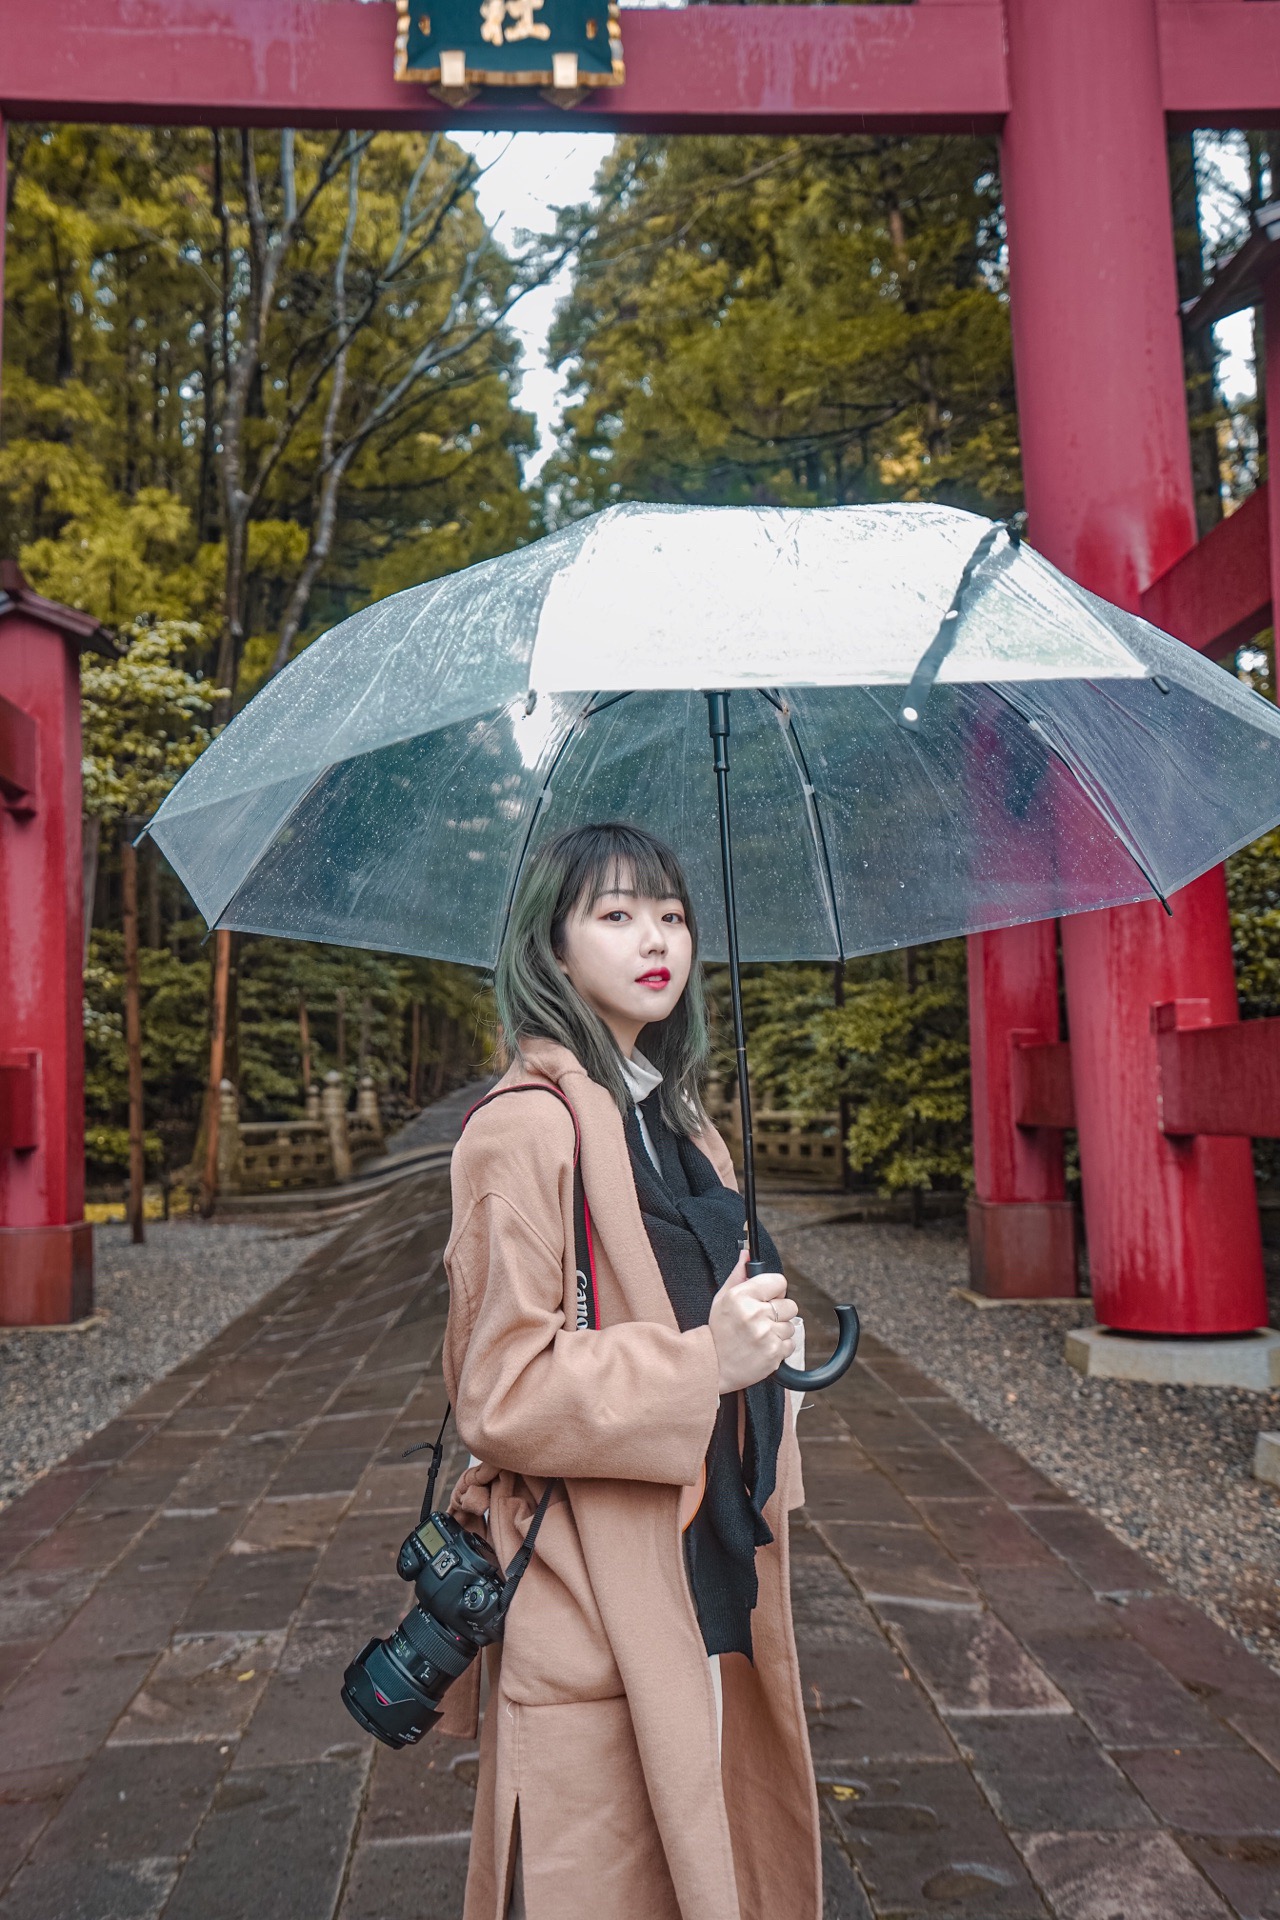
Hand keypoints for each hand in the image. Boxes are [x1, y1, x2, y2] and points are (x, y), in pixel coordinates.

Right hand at [708, 1250, 798, 1392]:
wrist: (713, 1366)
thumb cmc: (718, 1331)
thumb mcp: (722, 1299)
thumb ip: (738, 1275)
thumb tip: (746, 1254)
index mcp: (742, 1296)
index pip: (779, 1282)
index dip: (775, 1291)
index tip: (768, 1298)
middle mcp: (755, 1314)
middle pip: (790, 1305)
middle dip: (779, 1312)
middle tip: (762, 1320)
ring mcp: (766, 1335)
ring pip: (791, 1326)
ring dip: (779, 1331)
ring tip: (760, 1336)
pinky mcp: (773, 1353)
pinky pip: (790, 1345)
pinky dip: (780, 1347)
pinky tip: (763, 1348)